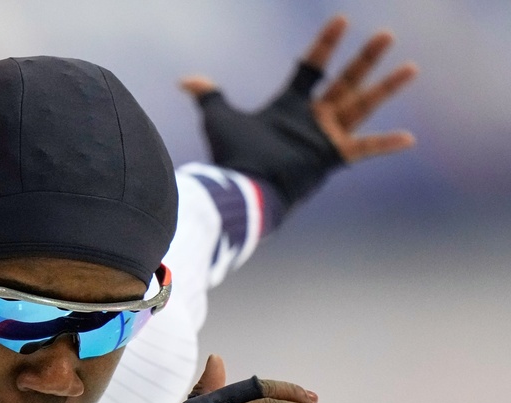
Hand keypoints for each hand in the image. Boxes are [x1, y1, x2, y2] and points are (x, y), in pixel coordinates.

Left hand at [179, 15, 417, 204]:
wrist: (241, 187)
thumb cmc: (231, 155)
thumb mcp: (218, 118)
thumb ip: (209, 96)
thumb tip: (186, 81)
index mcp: (289, 106)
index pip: (312, 67)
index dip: (325, 44)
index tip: (342, 19)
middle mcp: (311, 119)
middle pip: (345, 81)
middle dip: (365, 58)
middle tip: (387, 34)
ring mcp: (324, 137)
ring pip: (362, 106)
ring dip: (386, 87)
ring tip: (411, 67)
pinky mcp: (330, 158)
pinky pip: (362, 149)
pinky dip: (384, 145)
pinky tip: (409, 138)